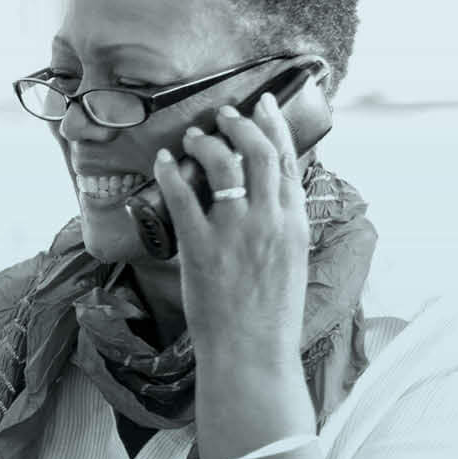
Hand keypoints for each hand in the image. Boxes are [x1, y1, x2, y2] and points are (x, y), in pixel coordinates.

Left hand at [153, 91, 308, 361]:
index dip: (273, 126)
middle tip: (222, 115)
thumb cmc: (271, 317)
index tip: (262, 105)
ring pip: (222, 165)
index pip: (287, 159)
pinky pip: (182, 197)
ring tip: (192, 138)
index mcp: (293, 222)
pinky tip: (163, 161)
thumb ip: (281, 229)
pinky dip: (171, 173)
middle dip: (238, 124)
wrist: (252, 353)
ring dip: (205, 143)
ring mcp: (234, 231)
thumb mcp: (290, 263)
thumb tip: (270, 203)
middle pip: (256, 151)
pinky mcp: (200, 247)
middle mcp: (268, 219)